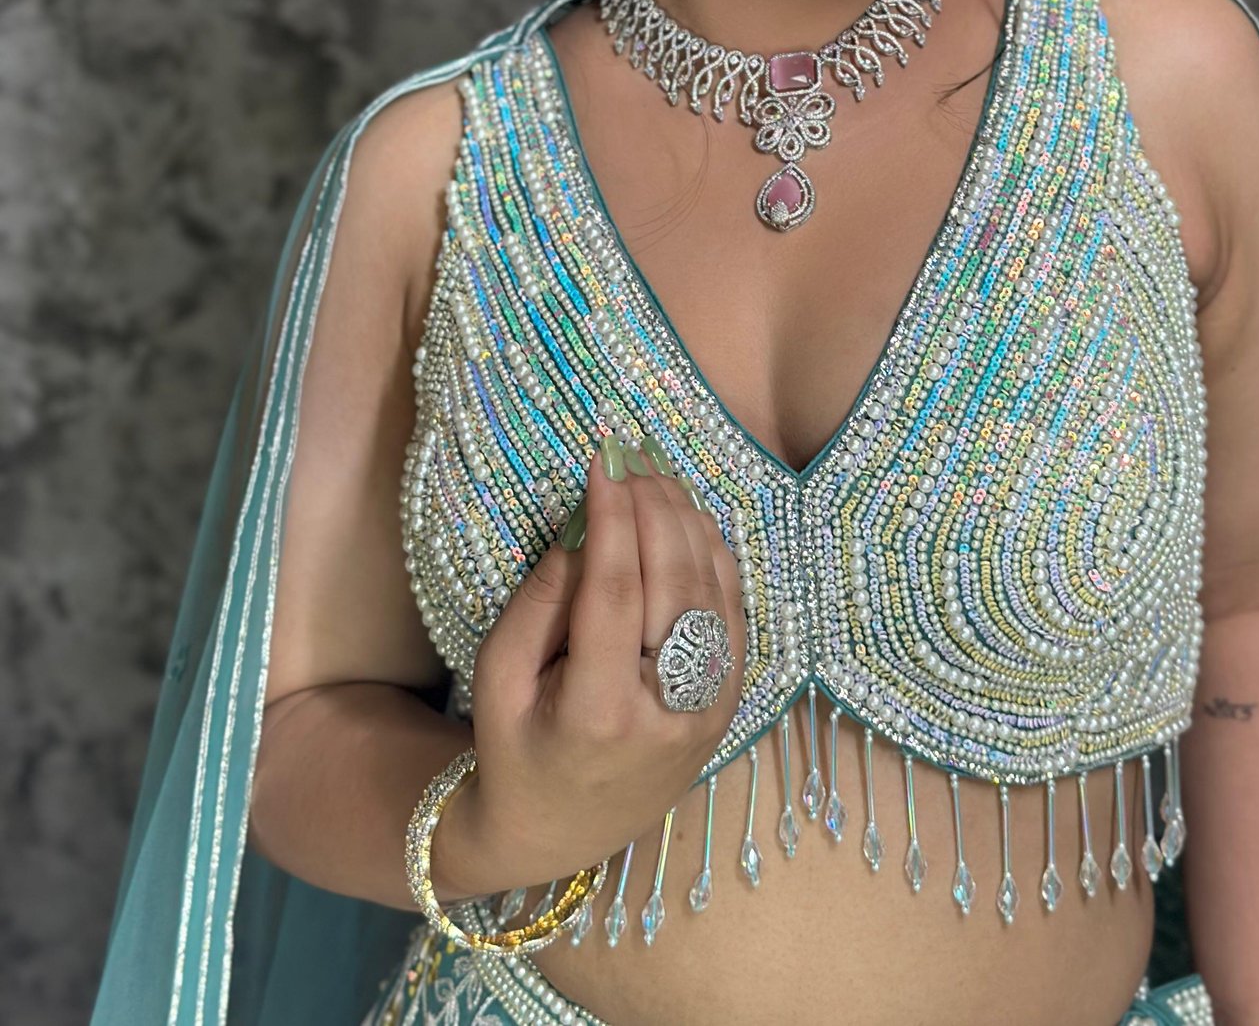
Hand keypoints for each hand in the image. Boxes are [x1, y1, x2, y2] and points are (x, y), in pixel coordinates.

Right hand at [445, 435, 747, 894]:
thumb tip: (587, 525)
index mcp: (600, 714)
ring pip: (712, 589)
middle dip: (654, 505)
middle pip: (674, 582)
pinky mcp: (730, 702)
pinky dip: (713, 555)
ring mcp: (710, 708)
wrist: (563, 830)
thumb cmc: (516, 747)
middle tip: (630, 454)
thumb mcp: (499, 679)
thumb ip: (540, 602)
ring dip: (686, 520)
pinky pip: (733, 610)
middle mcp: (669, 711)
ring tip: (653, 473)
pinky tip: (686, 517)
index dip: (612, 518)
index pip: (616, 593)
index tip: (602, 461)